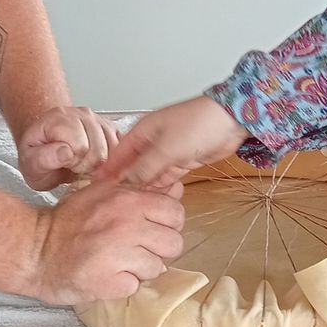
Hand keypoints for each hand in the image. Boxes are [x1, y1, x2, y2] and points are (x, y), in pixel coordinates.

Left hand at [16, 106, 119, 190]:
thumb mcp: (30, 164)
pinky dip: (111, 161)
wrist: (47, 150)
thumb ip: (43, 159)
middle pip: (98, 150)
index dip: (73, 162)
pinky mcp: (111, 128)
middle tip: (73, 165)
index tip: (65, 164)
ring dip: (100, 164)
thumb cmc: (39, 157)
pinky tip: (96, 162)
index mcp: (58, 118)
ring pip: (113, 150)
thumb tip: (65, 153)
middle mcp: (80, 113)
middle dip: (87, 165)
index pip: (80, 146)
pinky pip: (121, 148)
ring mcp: (98, 119)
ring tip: (83, 163)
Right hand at [31, 180, 185, 303]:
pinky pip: (135, 287)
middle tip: (135, 249)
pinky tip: (106, 275)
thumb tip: (176, 188)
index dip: (167, 223)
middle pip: (173, 243)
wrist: (33, 250)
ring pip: (157, 267)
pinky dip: (123, 285)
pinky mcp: (107, 283)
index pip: (176, 212)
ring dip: (140, 269)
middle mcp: (126, 225)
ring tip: (117, 263)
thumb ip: (141, 189)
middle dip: (158, 249)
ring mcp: (118, 255)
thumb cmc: (69, 221)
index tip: (150, 229)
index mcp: (127, 200)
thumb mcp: (103, 192)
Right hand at [100, 96, 247, 188]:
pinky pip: (165, 177)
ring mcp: (167, 152)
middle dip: (125, 181)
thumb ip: (145, 166)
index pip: (119, 153)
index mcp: (143, 131)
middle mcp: (152, 141)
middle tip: (114, 202)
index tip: (96, 186)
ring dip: (143, 187)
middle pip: (133, 165)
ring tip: (131, 206)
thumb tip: (126, 181)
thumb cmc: (198, 124)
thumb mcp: (167, 148)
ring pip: (149, 173)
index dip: (108, 169)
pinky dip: (160, 187)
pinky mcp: (182, 161)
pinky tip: (153, 199)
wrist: (231, 120)